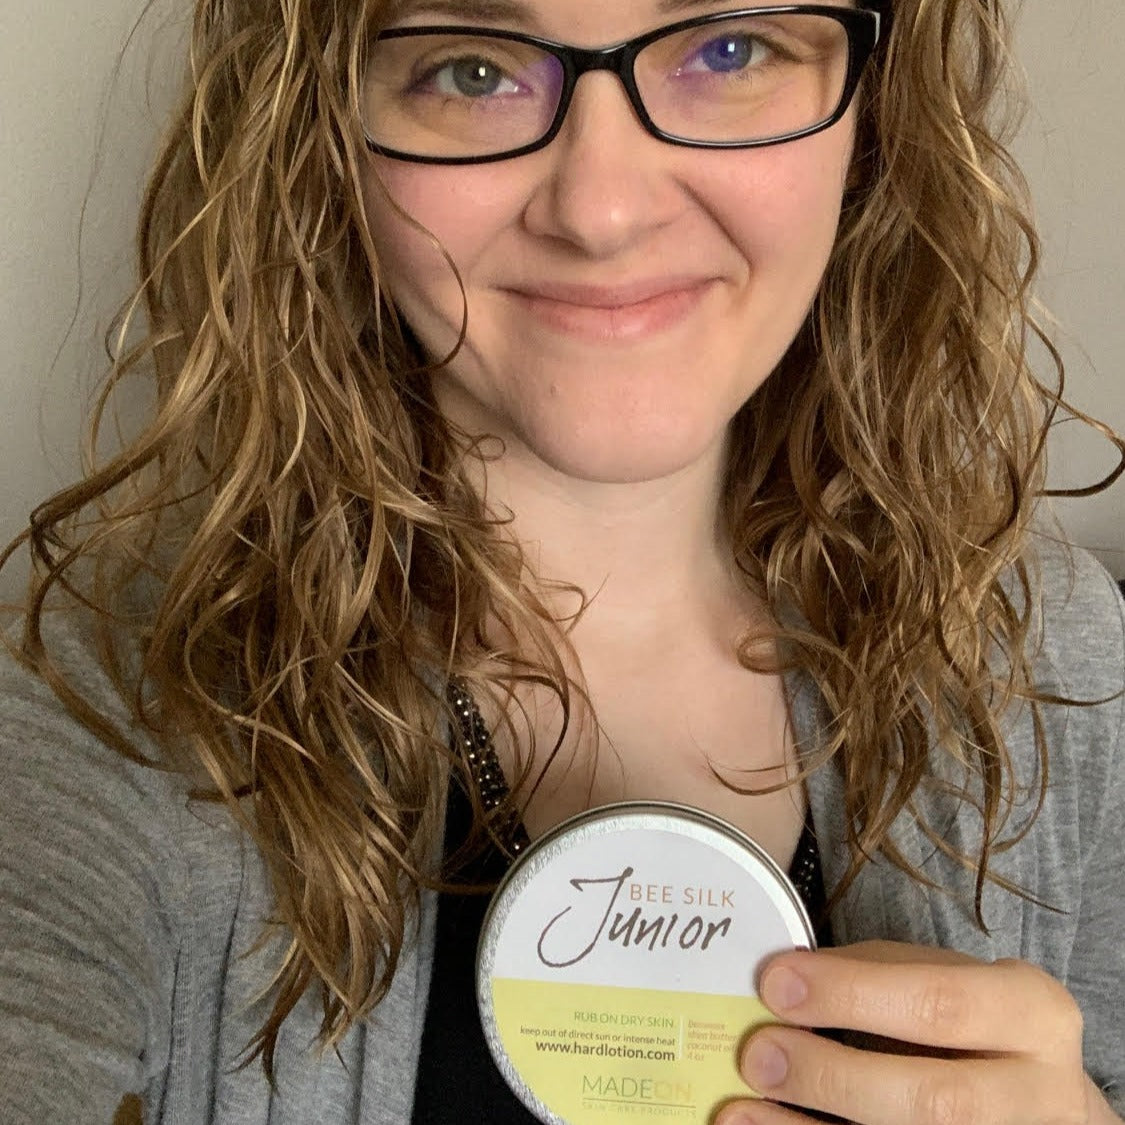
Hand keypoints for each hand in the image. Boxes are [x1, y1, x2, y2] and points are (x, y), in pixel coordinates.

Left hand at [714, 941, 1122, 1124]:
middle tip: (759, 1054)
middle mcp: (1041, 1094)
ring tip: (743, 1108)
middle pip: (934, 1101)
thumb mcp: (944, 978)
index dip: (851, 995)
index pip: (940, 1002)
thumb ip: (874, 975)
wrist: (1039, 1103)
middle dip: (834, 1077)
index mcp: (1032, 1013)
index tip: (775, 983)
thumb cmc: (973, 1026)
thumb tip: (784, 979)